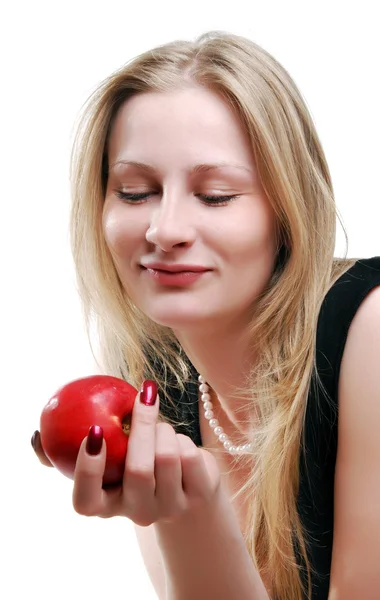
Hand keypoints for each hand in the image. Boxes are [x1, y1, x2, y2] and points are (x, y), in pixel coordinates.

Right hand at [34, 380, 221, 525]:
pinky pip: (190, 455)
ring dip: (164, 430)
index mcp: (107, 505)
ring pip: (168, 456)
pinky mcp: (199, 496)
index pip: (87, 501)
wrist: (186, 489)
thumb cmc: (134, 465)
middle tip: (143, 396)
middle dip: (141, 426)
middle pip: (138, 471)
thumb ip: (72, 450)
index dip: (87, 470)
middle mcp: (137, 512)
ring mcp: (171, 508)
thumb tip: (37, 436)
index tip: (93, 432)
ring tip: (160, 428)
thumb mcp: (107, 461)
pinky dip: (184, 439)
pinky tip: (179, 443)